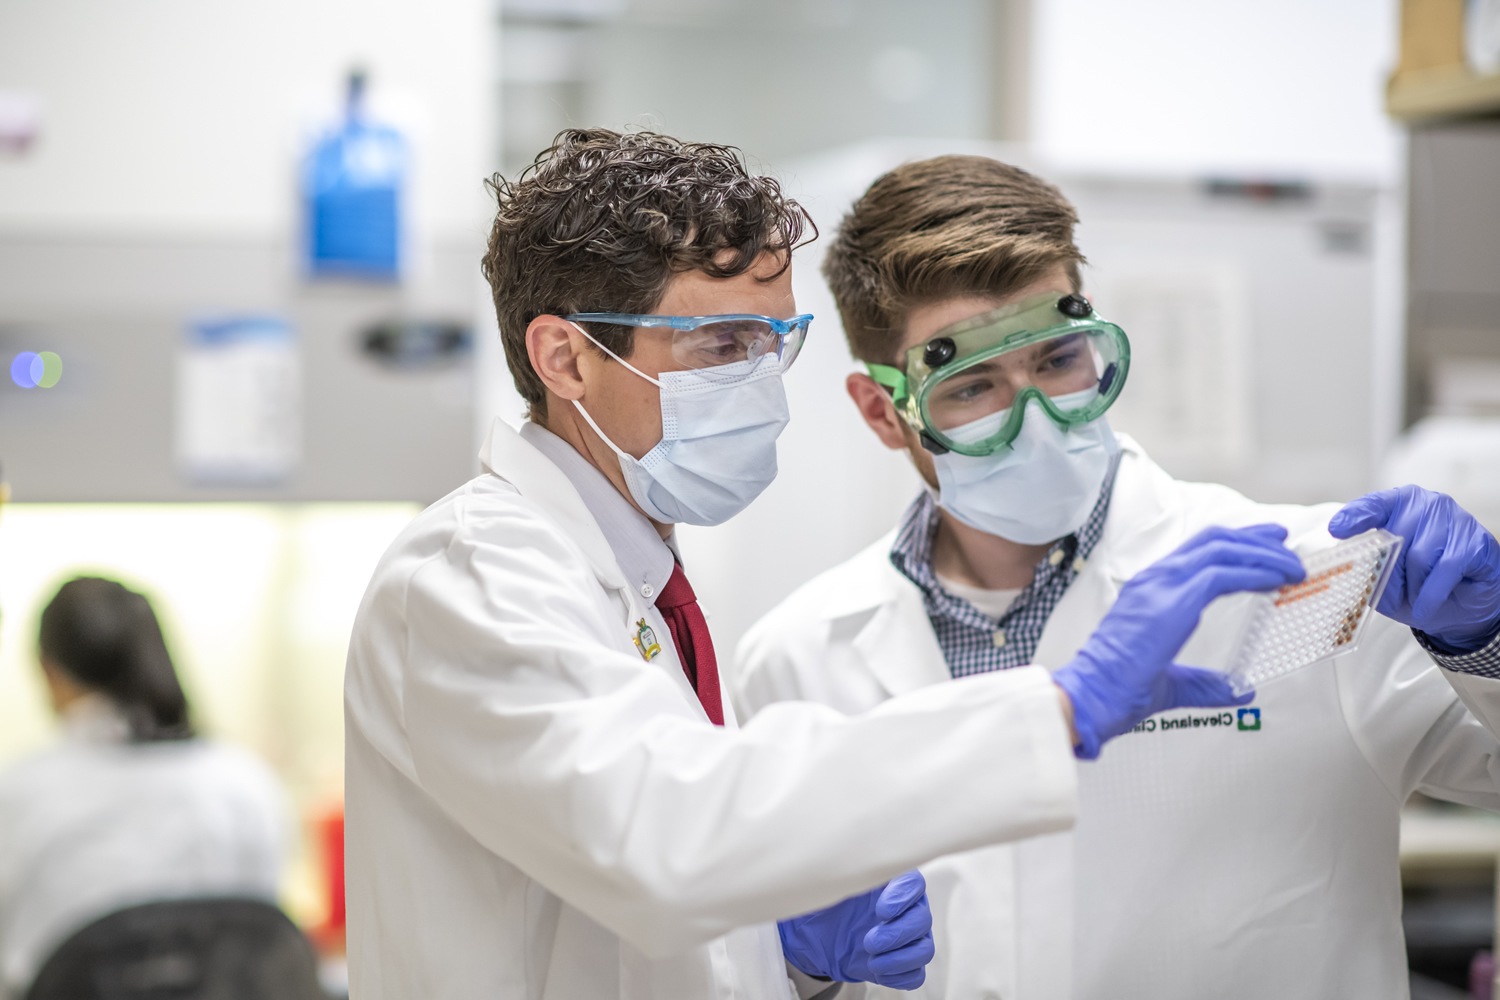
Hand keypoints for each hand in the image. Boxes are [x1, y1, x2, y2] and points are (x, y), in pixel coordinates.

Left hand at [778, 870, 933, 989]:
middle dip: (897, 934)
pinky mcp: (903, 963)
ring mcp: (909, 937)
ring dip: (899, 958)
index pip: (914, 882)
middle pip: (923, 919)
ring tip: (872, 959)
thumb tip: (833, 863)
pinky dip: (898, 975)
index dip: (903, 896)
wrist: (820, 935)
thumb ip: (837, 873)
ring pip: (924, 949)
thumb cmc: (829, 903)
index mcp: (892, 883)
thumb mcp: (828, 885)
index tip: (880, 909)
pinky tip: (877, 969)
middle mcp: (907, 908)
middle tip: (869, 941)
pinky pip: (916, 974)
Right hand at [1054, 525, 1304, 758]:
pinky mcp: (1174, 601)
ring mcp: (1162, 586)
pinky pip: (1223, 574)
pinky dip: (1256, 571)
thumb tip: (1239, 692)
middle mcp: (1156, 579)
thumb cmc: (1119, 689)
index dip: (1235, 544)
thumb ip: (1206, 683)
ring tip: (1292, 565)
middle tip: (1285, 542)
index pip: (1197, 552)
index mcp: (1150, 590)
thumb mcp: (1173, 683)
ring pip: (1222, 549)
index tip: (1266, 546)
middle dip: (1254, 538)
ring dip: (1263, 553)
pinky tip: (1278, 579)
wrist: (1093, 695)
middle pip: (1213, 540)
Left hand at [1329, 485, 1499, 651]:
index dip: (1355, 516)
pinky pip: (1447, 566)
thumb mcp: (1386, 583)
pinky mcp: (1477, 541)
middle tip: (1395, 593)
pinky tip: (1427, 606)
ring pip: (1420, 554)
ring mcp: (1456, 519)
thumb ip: (1369, 572)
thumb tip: (1352, 571)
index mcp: (1400, 506)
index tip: (1336, 530)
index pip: (1374, 504)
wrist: (1461, 609)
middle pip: (1396, 536)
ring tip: (1416, 598)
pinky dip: (1432, 593)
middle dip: (1391, 572)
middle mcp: (1427, 505)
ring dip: (1414, 586)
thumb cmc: (1419, 586)